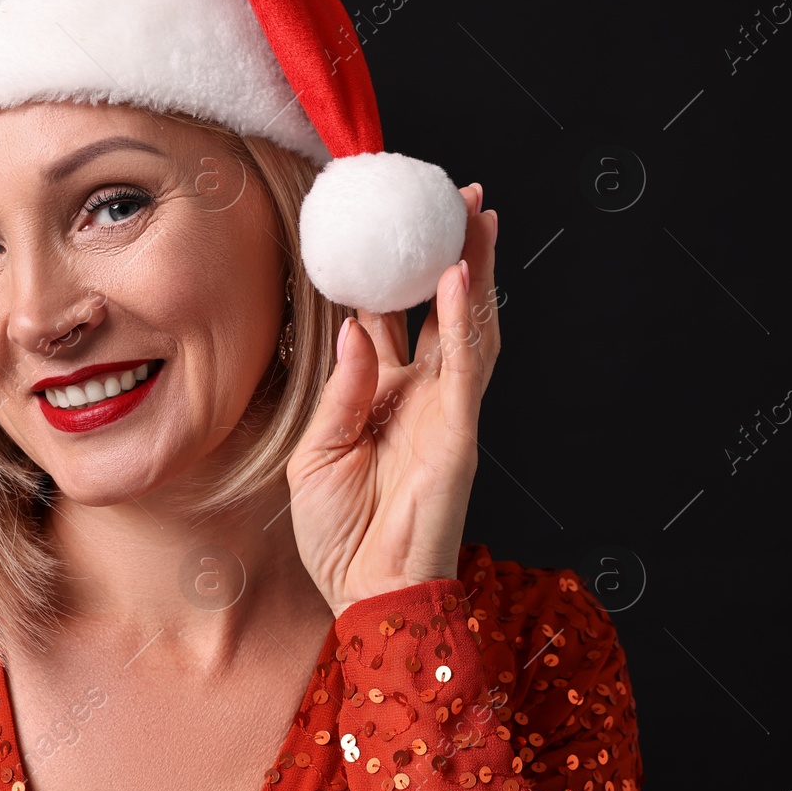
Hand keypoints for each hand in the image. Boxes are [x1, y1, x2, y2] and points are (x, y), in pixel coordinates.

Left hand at [287, 183, 500, 616]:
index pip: (390, 319)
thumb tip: (352, 328)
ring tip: (474, 213)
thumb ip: (340, 389)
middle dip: (450, 251)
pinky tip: (460, 274)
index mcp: (386, 396)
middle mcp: (422, 394)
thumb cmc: (340, 534)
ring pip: (468, 322)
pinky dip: (464, 317)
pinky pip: (465, 363)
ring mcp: (447, 409)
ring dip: (473, 266)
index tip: (385, 223)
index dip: (390, 273)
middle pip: (440, 307)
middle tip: (453, 197)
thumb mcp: (316, 452)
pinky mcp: (461, 429)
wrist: (369, 593)